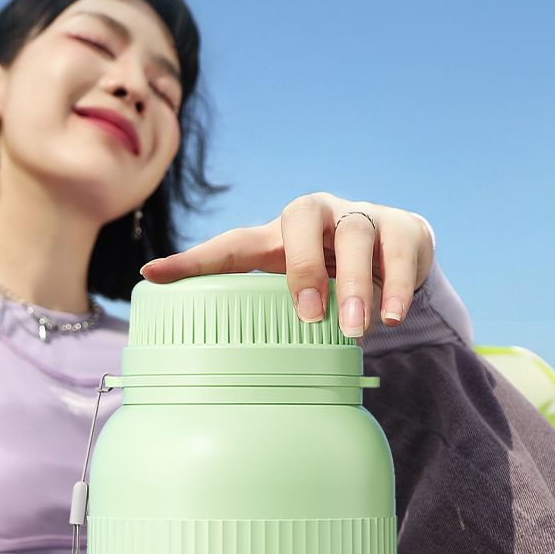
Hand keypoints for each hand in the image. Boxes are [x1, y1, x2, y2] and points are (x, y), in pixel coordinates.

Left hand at [140, 192, 435, 337]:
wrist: (398, 251)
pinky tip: (390, 317)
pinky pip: (400, 251)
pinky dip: (397, 285)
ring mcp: (363, 215)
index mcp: (280, 231)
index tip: (151, 274)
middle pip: (302, 218)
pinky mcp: (403, 228)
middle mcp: (319, 213)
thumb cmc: (330, 271)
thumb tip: (209, 341)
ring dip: (357, 284)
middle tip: (308, 315)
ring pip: (357, 235)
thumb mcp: (294, 285)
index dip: (193, 259)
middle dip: (304, 266)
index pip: (232, 243)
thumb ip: (258, 305)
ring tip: (357, 330)